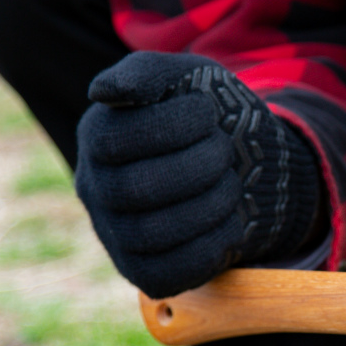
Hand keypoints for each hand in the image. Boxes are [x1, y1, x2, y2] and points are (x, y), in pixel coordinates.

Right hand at [75, 52, 321, 298]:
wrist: (249, 166)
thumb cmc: (208, 118)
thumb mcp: (188, 78)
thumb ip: (148, 73)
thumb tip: (105, 93)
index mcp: (98, 138)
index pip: (115, 139)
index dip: (173, 124)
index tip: (207, 113)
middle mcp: (97, 189)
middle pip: (136, 189)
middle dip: (199, 165)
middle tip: (224, 151)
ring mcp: (118, 236)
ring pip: (155, 234)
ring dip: (211, 205)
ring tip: (231, 185)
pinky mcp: (147, 273)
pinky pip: (173, 272)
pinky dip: (214, 245)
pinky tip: (231, 222)